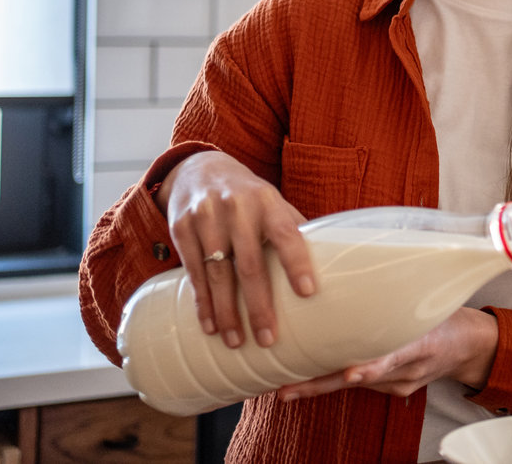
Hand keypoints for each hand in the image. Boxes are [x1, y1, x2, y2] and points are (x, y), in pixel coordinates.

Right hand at [157, 150, 315, 350]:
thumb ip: (293, 229)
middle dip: (259, 304)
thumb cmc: (247, 195)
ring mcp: (206, 217)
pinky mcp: (181, 228)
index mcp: (268, 202)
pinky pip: (193, 272)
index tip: (308, 293)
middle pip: (250, 263)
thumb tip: (330, 262)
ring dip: (227, 312)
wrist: (199, 169)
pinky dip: (202, 302)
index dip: (297, 263)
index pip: (287, 233)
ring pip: (218, 273)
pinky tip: (210, 325)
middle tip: (268, 338)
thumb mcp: (272, 202)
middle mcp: (237, 207)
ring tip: (236, 341)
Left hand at [276, 307, 499, 401]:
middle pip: (361, 379)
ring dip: (320, 384)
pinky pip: (362, 384)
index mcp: (425, 342)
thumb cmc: (448, 313)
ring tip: (285, 389)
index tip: (350, 374)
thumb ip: (406, 286)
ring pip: (355, 384)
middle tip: (288, 390)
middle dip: (322, 385)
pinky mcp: (394, 389)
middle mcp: (409, 369)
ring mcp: (401, 384)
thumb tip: (370, 252)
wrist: (470, 347)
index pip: (396, 357)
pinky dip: (336, 378)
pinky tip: (307, 380)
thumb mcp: (436, 297)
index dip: (373, 367)